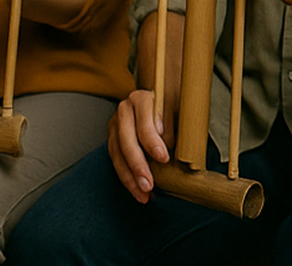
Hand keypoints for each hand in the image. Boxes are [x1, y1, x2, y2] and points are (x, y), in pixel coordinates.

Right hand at [106, 88, 176, 202]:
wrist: (161, 97)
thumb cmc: (173, 104)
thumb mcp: (178, 108)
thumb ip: (175, 123)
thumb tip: (172, 146)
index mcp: (141, 99)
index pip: (144, 122)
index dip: (153, 141)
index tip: (164, 157)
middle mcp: (124, 110)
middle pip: (127, 141)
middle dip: (138, 165)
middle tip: (150, 183)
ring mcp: (115, 125)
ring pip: (118, 154)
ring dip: (130, 177)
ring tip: (143, 193)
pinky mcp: (112, 139)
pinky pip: (116, 161)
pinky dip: (127, 178)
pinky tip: (138, 191)